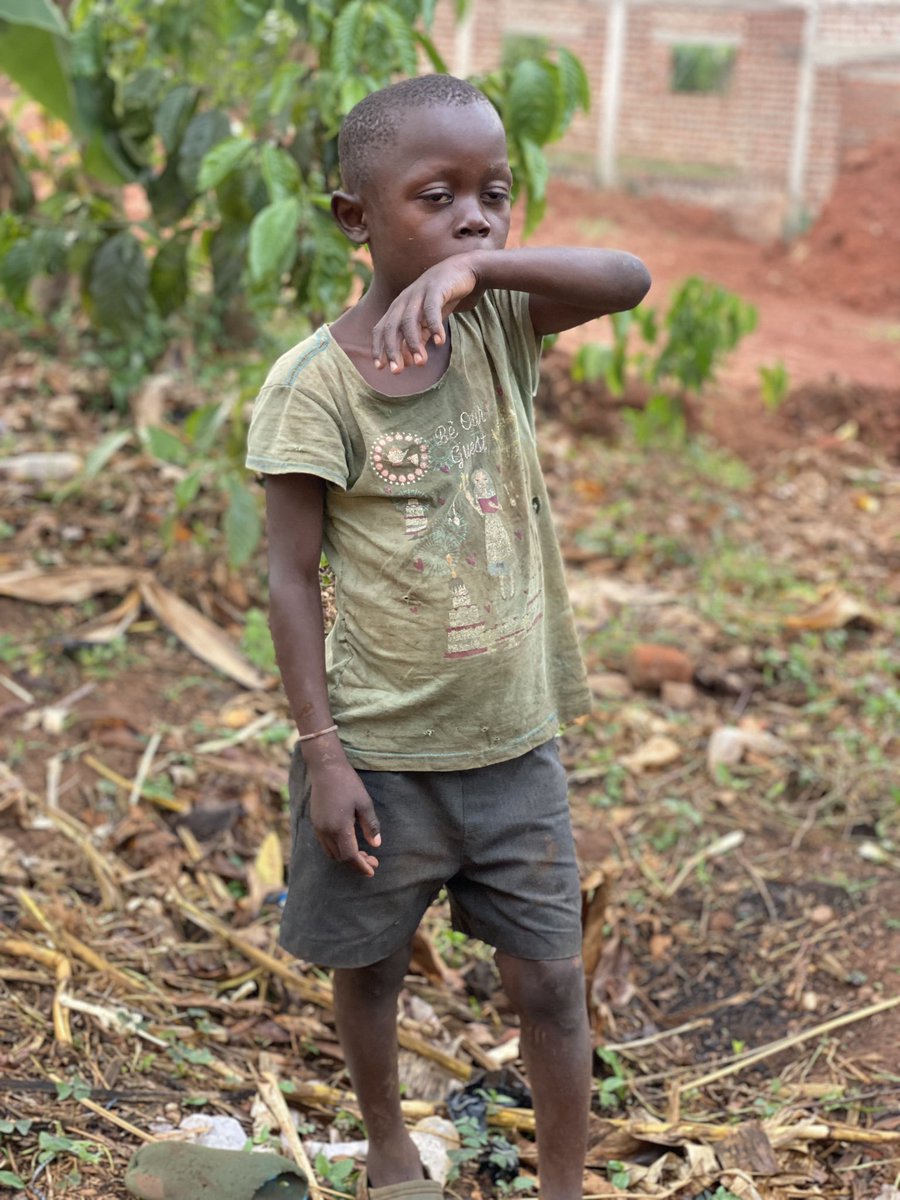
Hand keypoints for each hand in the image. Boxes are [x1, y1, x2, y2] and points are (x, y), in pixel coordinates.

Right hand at [308, 761, 380, 876]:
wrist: (326, 769)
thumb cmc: (348, 783)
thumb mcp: (365, 803)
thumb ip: (370, 826)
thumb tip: (376, 845)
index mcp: (339, 827)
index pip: (350, 855)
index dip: (362, 866)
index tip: (372, 870)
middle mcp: (326, 831)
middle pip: (340, 857)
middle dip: (356, 862)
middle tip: (372, 861)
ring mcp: (318, 827)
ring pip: (331, 853)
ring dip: (346, 857)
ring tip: (361, 854)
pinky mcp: (315, 822)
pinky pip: (325, 844)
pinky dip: (337, 849)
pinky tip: (347, 843)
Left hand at [372, 254, 482, 373]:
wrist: (462, 271)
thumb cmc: (441, 299)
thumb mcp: (426, 322)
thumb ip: (417, 340)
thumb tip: (408, 363)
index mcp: (398, 308)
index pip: (381, 329)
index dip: (379, 348)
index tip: (380, 367)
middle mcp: (404, 300)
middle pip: (391, 327)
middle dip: (392, 350)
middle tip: (397, 371)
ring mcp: (418, 293)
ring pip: (410, 321)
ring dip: (414, 343)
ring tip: (421, 362)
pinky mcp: (436, 288)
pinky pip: (432, 309)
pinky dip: (434, 326)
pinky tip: (440, 342)